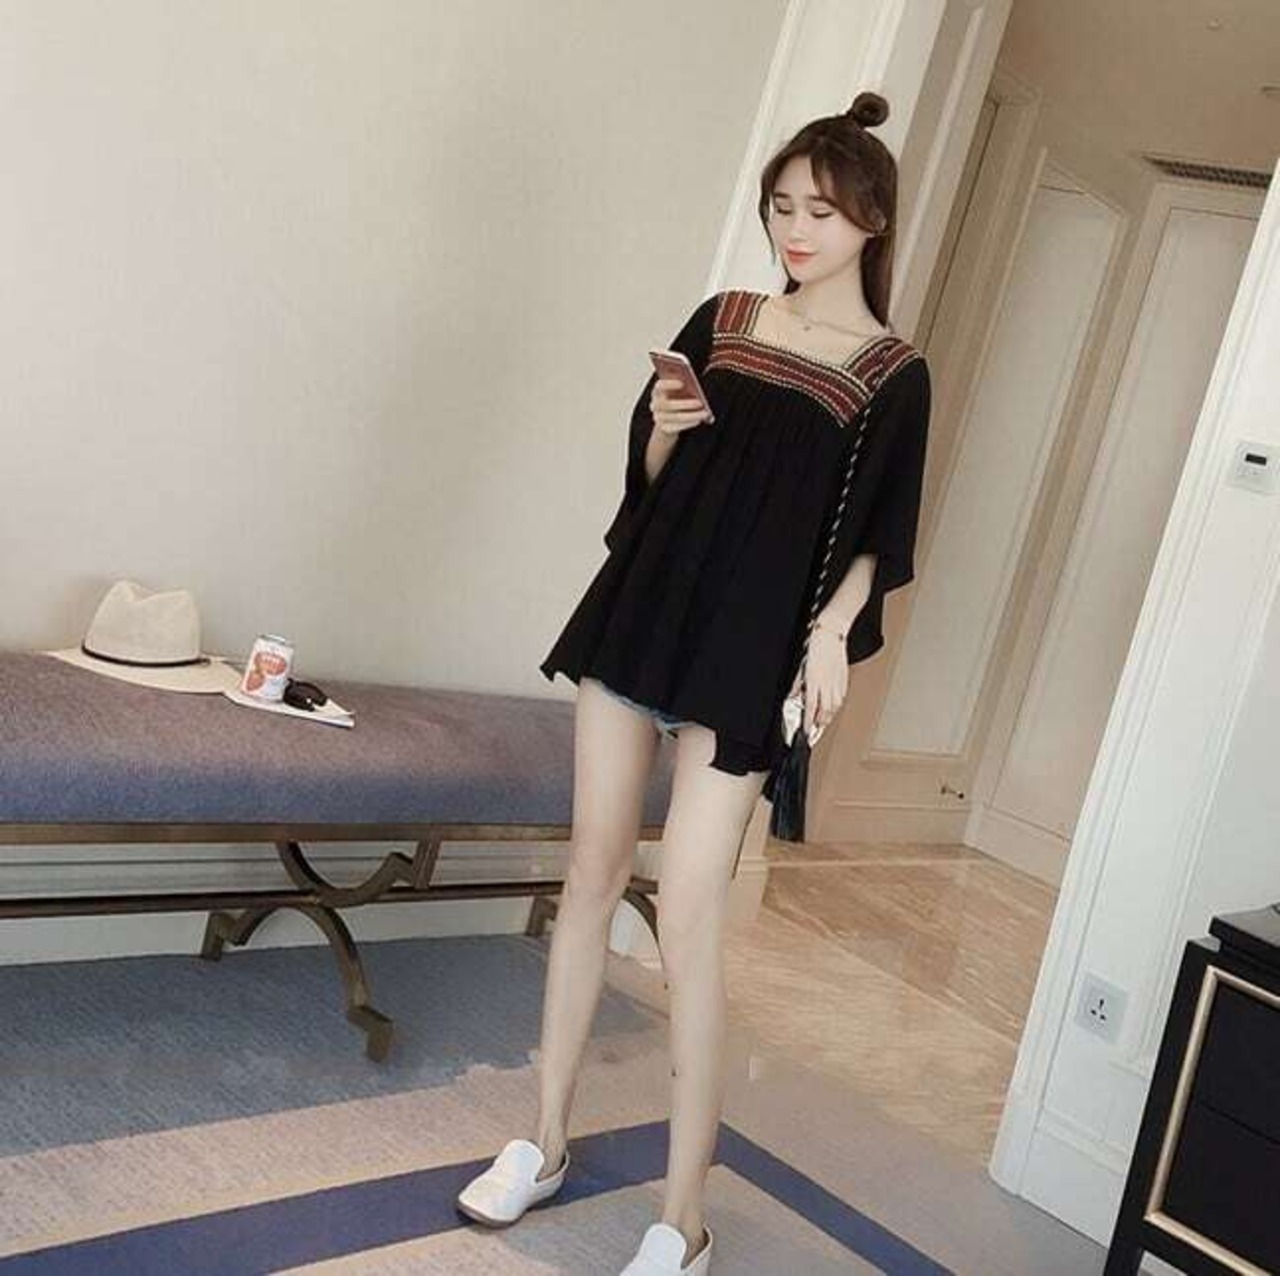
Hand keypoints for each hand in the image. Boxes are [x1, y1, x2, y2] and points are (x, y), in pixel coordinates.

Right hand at [651, 378, 712, 435]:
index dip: (669, 384)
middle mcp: (655, 404)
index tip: (682, 383)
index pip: (659, 386)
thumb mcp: (679, 391)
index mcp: (658, 391)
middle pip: (667, 404)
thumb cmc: (677, 399)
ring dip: (692, 415)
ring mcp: (658, 417)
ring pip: (675, 417)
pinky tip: (698, 420)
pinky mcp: (664, 428)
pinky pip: (676, 427)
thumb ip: (685, 387)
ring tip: (705, 413)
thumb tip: (697, 388)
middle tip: (700, 402)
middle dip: (685, 404)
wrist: (669, 418)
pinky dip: (689, 424)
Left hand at [802, 625, 848, 739]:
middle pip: (826, 711)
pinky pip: (841, 697)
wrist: (831, 633)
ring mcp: (837, 682)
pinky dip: (836, 706)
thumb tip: (794, 696)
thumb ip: (797, 685)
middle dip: (820, 723)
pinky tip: (833, 708)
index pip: (811, 707)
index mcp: (814, 681)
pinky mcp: (844, 678)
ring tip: (824, 722)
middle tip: (816, 729)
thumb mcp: (801, 667)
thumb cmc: (815, 647)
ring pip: (835, 706)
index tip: (806, 730)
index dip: (808, 722)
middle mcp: (826, 684)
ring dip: (829, 716)